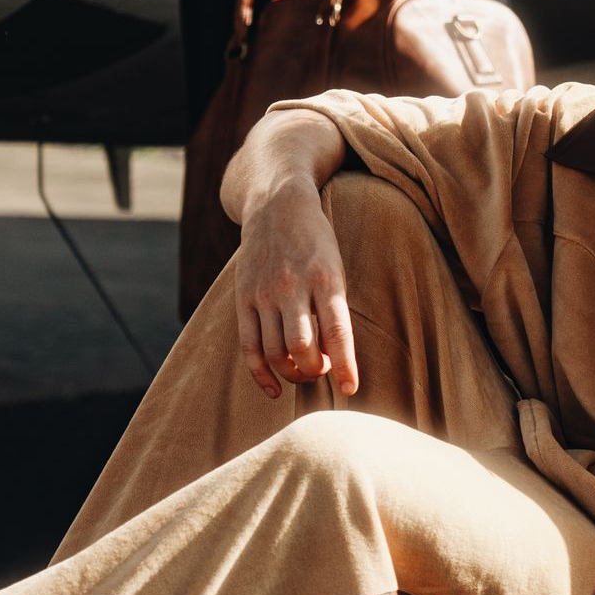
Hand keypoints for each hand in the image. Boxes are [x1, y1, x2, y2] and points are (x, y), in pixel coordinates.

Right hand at [234, 181, 358, 398]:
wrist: (277, 204)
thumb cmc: (316, 243)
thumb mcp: (336, 268)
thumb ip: (334, 308)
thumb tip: (333, 356)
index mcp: (326, 279)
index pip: (337, 332)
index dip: (345, 365)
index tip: (350, 389)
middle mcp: (293, 287)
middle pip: (302, 348)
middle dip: (315, 371)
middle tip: (324, 370)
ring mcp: (264, 293)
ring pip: (274, 352)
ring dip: (292, 374)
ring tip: (305, 372)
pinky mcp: (244, 298)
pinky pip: (249, 345)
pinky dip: (260, 374)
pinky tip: (274, 388)